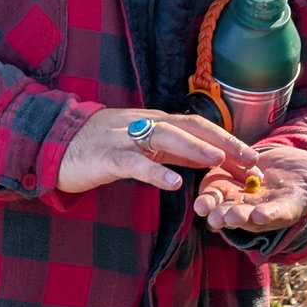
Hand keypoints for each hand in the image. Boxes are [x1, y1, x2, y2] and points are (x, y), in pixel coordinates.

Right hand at [56, 105, 257, 198]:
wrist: (52, 143)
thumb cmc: (98, 148)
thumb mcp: (142, 146)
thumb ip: (172, 151)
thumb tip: (207, 157)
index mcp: (156, 122)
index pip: (199, 126)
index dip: (228, 140)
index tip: (254, 158)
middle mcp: (145, 124)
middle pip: (191, 127)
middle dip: (223, 143)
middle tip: (250, 161)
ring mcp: (125, 138)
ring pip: (166, 138)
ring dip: (195, 148)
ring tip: (220, 162)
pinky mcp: (107, 157)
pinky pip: (135, 163)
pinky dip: (155, 172)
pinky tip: (174, 184)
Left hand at [197, 139, 306, 237]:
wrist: (285, 168)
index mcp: (284, 208)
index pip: (277, 214)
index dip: (269, 215)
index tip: (261, 215)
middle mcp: (260, 210)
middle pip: (246, 216)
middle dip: (236, 216)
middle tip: (226, 216)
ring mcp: (240, 201)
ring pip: (225, 208)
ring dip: (215, 209)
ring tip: (207, 207)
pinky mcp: (224, 187)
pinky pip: (213, 193)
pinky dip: (205, 194)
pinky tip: (198, 194)